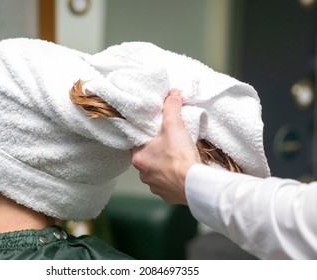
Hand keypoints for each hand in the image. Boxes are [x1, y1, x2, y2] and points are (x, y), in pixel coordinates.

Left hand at [131, 89, 200, 204]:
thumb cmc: (181, 158)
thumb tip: (172, 95)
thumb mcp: (174, 126)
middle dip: (158, 150)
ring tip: (178, 158)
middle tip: (170, 143)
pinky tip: (182, 172)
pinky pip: (167, 184)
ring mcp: (154, 186)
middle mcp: (143, 174)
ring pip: (157, 171)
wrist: (195, 185)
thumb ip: (171, 108)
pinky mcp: (167, 195)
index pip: (138, 143)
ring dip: (166, 165)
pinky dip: (173, 178)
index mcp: (138, 157)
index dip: (148, 136)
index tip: (157, 133)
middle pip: (148, 157)